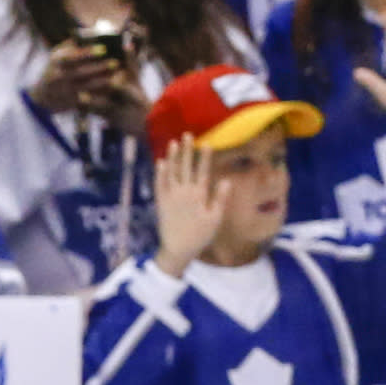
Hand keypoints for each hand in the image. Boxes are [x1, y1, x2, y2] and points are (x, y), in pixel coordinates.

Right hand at [31, 37, 138, 123]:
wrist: (43, 94)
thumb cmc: (56, 67)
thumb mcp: (59, 53)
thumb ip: (74, 43)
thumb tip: (95, 32)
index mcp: (56, 61)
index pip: (72, 56)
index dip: (87, 53)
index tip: (104, 48)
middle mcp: (57, 76)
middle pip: (80, 72)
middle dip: (99, 67)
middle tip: (116, 62)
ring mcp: (63, 91)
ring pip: (85, 86)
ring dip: (103, 81)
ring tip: (119, 76)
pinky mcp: (69, 102)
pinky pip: (87, 98)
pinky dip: (101, 94)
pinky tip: (113, 89)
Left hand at [152, 136, 225, 270]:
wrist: (177, 249)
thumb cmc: (200, 235)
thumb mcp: (215, 218)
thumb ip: (220, 199)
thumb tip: (226, 180)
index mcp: (199, 196)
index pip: (203, 172)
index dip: (204, 157)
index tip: (206, 142)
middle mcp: (183, 193)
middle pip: (186, 167)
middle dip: (187, 150)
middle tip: (187, 135)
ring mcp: (170, 197)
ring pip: (171, 173)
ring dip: (173, 157)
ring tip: (173, 142)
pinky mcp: (161, 203)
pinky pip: (159, 185)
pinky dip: (160, 173)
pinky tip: (161, 162)